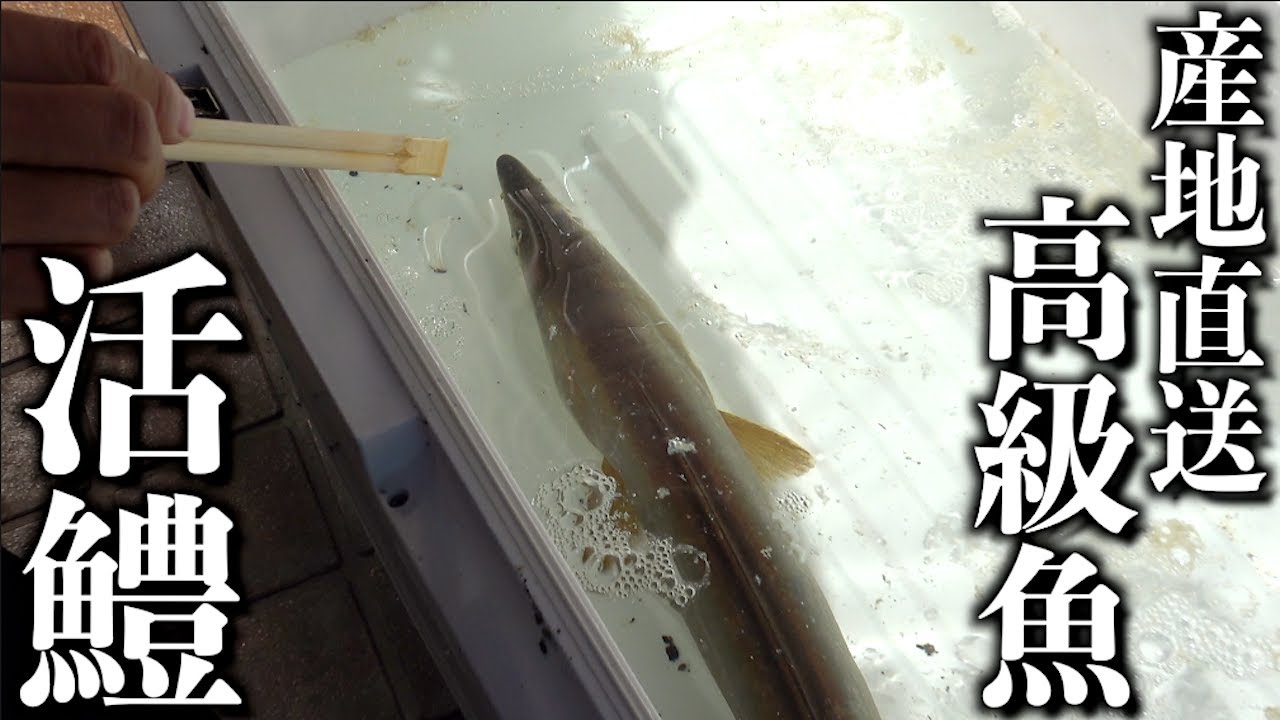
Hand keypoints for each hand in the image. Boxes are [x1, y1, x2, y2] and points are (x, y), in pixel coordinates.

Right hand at [0, 8, 194, 319]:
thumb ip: (72, 71)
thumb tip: (174, 114)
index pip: (97, 62)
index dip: (146, 91)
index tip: (157, 115)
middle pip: (123, 134)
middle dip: (141, 154)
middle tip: (121, 166)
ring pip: (110, 209)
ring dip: (108, 212)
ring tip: (72, 206)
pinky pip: (64, 281)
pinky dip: (74, 269)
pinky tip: (46, 248)